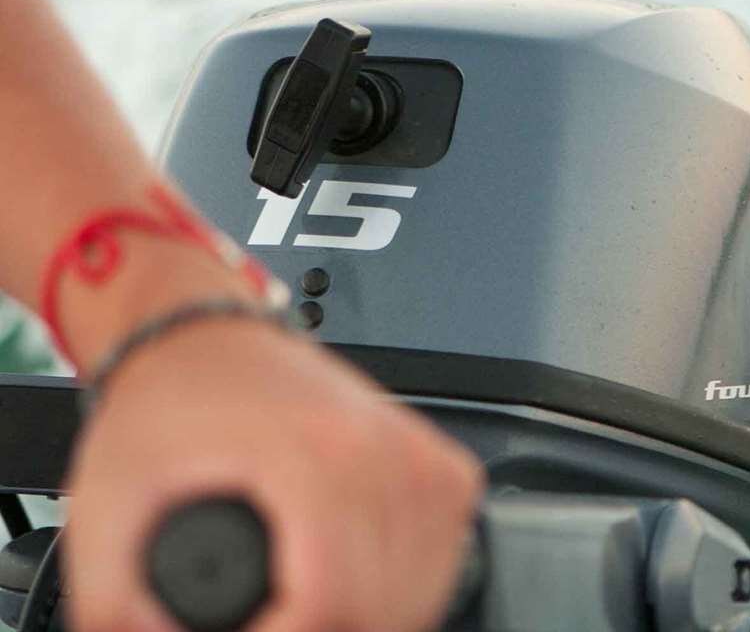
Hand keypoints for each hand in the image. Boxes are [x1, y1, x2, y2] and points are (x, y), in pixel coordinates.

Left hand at [65, 318, 483, 631]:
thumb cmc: (170, 403)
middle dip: (324, 631)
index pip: (331, 603)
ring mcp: (422, 456)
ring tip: (306, 605)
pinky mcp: (441, 464)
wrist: (209, 340)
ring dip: (371, 617)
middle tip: (272, 619)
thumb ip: (118, 601)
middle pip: (383, 610)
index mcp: (314, 456)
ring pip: (423, 594)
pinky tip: (360, 581)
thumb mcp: (108, 502)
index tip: (247, 630)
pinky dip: (411, 589)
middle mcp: (384, 452)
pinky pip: (449, 555)